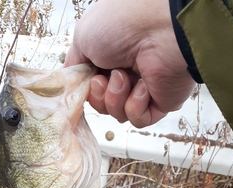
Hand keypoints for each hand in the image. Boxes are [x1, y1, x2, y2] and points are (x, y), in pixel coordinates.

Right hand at [65, 0, 195, 126]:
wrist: (160, 28)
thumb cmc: (123, 22)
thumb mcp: (82, 37)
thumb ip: (74, 65)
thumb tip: (72, 83)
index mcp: (109, 57)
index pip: (90, 86)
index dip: (85, 89)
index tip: (83, 83)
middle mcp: (126, 72)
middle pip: (101, 104)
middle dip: (98, 96)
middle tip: (104, 78)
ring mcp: (143, 89)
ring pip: (117, 114)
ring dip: (115, 98)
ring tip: (125, 77)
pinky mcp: (159, 103)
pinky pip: (137, 119)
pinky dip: (135, 105)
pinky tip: (143, 86)